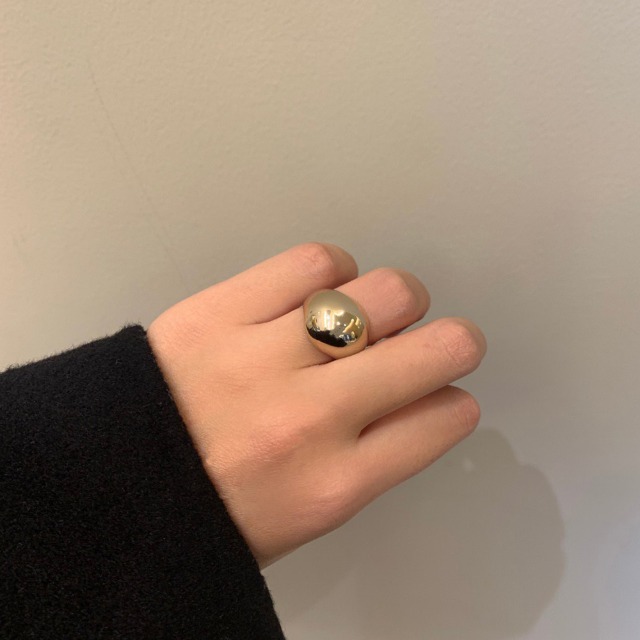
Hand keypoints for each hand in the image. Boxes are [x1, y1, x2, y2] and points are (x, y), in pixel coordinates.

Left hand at [147, 243, 486, 568]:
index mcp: (333, 485)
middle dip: (452, 342)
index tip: (439, 394)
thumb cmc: (212, 508)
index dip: (451, 400)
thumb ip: (373, 458)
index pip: (443, 419)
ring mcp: (263, 359)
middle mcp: (309, 419)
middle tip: (429, 341)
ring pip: (382, 295)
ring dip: (396, 300)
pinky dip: (333, 270)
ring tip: (372, 311)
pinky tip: (321, 291)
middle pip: (436, 349)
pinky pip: (313, 264)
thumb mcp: (307, 513)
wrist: (109, 488)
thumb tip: (420, 395)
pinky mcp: (220, 313)